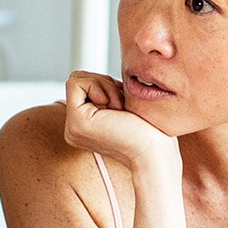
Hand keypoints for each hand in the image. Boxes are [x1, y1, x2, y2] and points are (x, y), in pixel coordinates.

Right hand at [61, 72, 176, 171]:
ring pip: (77, 80)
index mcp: (83, 126)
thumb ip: (106, 92)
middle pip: (78, 81)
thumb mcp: (123, 103)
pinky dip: (99, 86)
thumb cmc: (150, 129)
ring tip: (120, 110)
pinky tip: (114, 107)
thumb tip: (93, 77)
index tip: (124, 104)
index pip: (82, 86)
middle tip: (122, 107)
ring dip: (106, 86)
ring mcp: (72, 127)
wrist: (155, 151)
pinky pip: (76, 83)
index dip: (106, 85)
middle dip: (104, 84)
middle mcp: (73, 129)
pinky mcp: (76, 122)